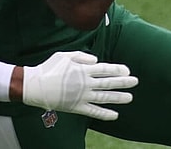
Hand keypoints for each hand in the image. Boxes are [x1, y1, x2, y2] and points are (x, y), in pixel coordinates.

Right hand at [21, 51, 137, 120]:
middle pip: (108, 83)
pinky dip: (105, 114)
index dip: (117, 70)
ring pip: (104, 97)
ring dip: (118, 98)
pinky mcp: (76, 107)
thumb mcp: (64, 55)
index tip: (127, 70)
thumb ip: (82, 56)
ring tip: (130, 98)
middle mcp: (85, 83)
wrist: (35, 85)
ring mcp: (81, 96)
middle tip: (135, 81)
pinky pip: (94, 112)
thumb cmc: (49, 68)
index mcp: (83, 69)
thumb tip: (96, 60)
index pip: (105, 69)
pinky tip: (115, 114)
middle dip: (123, 82)